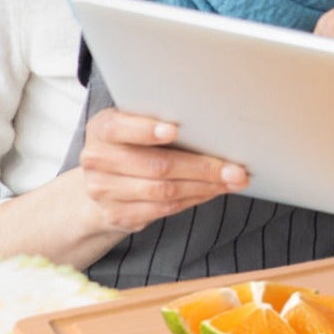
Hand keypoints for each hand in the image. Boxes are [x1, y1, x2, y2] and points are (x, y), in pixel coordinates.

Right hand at [78, 106, 248, 234]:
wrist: (103, 180)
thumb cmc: (134, 141)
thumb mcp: (136, 122)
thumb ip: (161, 118)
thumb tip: (215, 121)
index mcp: (102, 129)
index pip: (119, 128)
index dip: (146, 130)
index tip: (174, 130)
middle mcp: (98, 160)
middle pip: (156, 165)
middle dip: (202, 167)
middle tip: (236, 168)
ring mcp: (104, 191)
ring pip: (163, 191)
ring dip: (205, 186)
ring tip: (234, 181)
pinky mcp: (117, 215)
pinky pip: (163, 209)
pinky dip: (195, 199)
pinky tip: (215, 191)